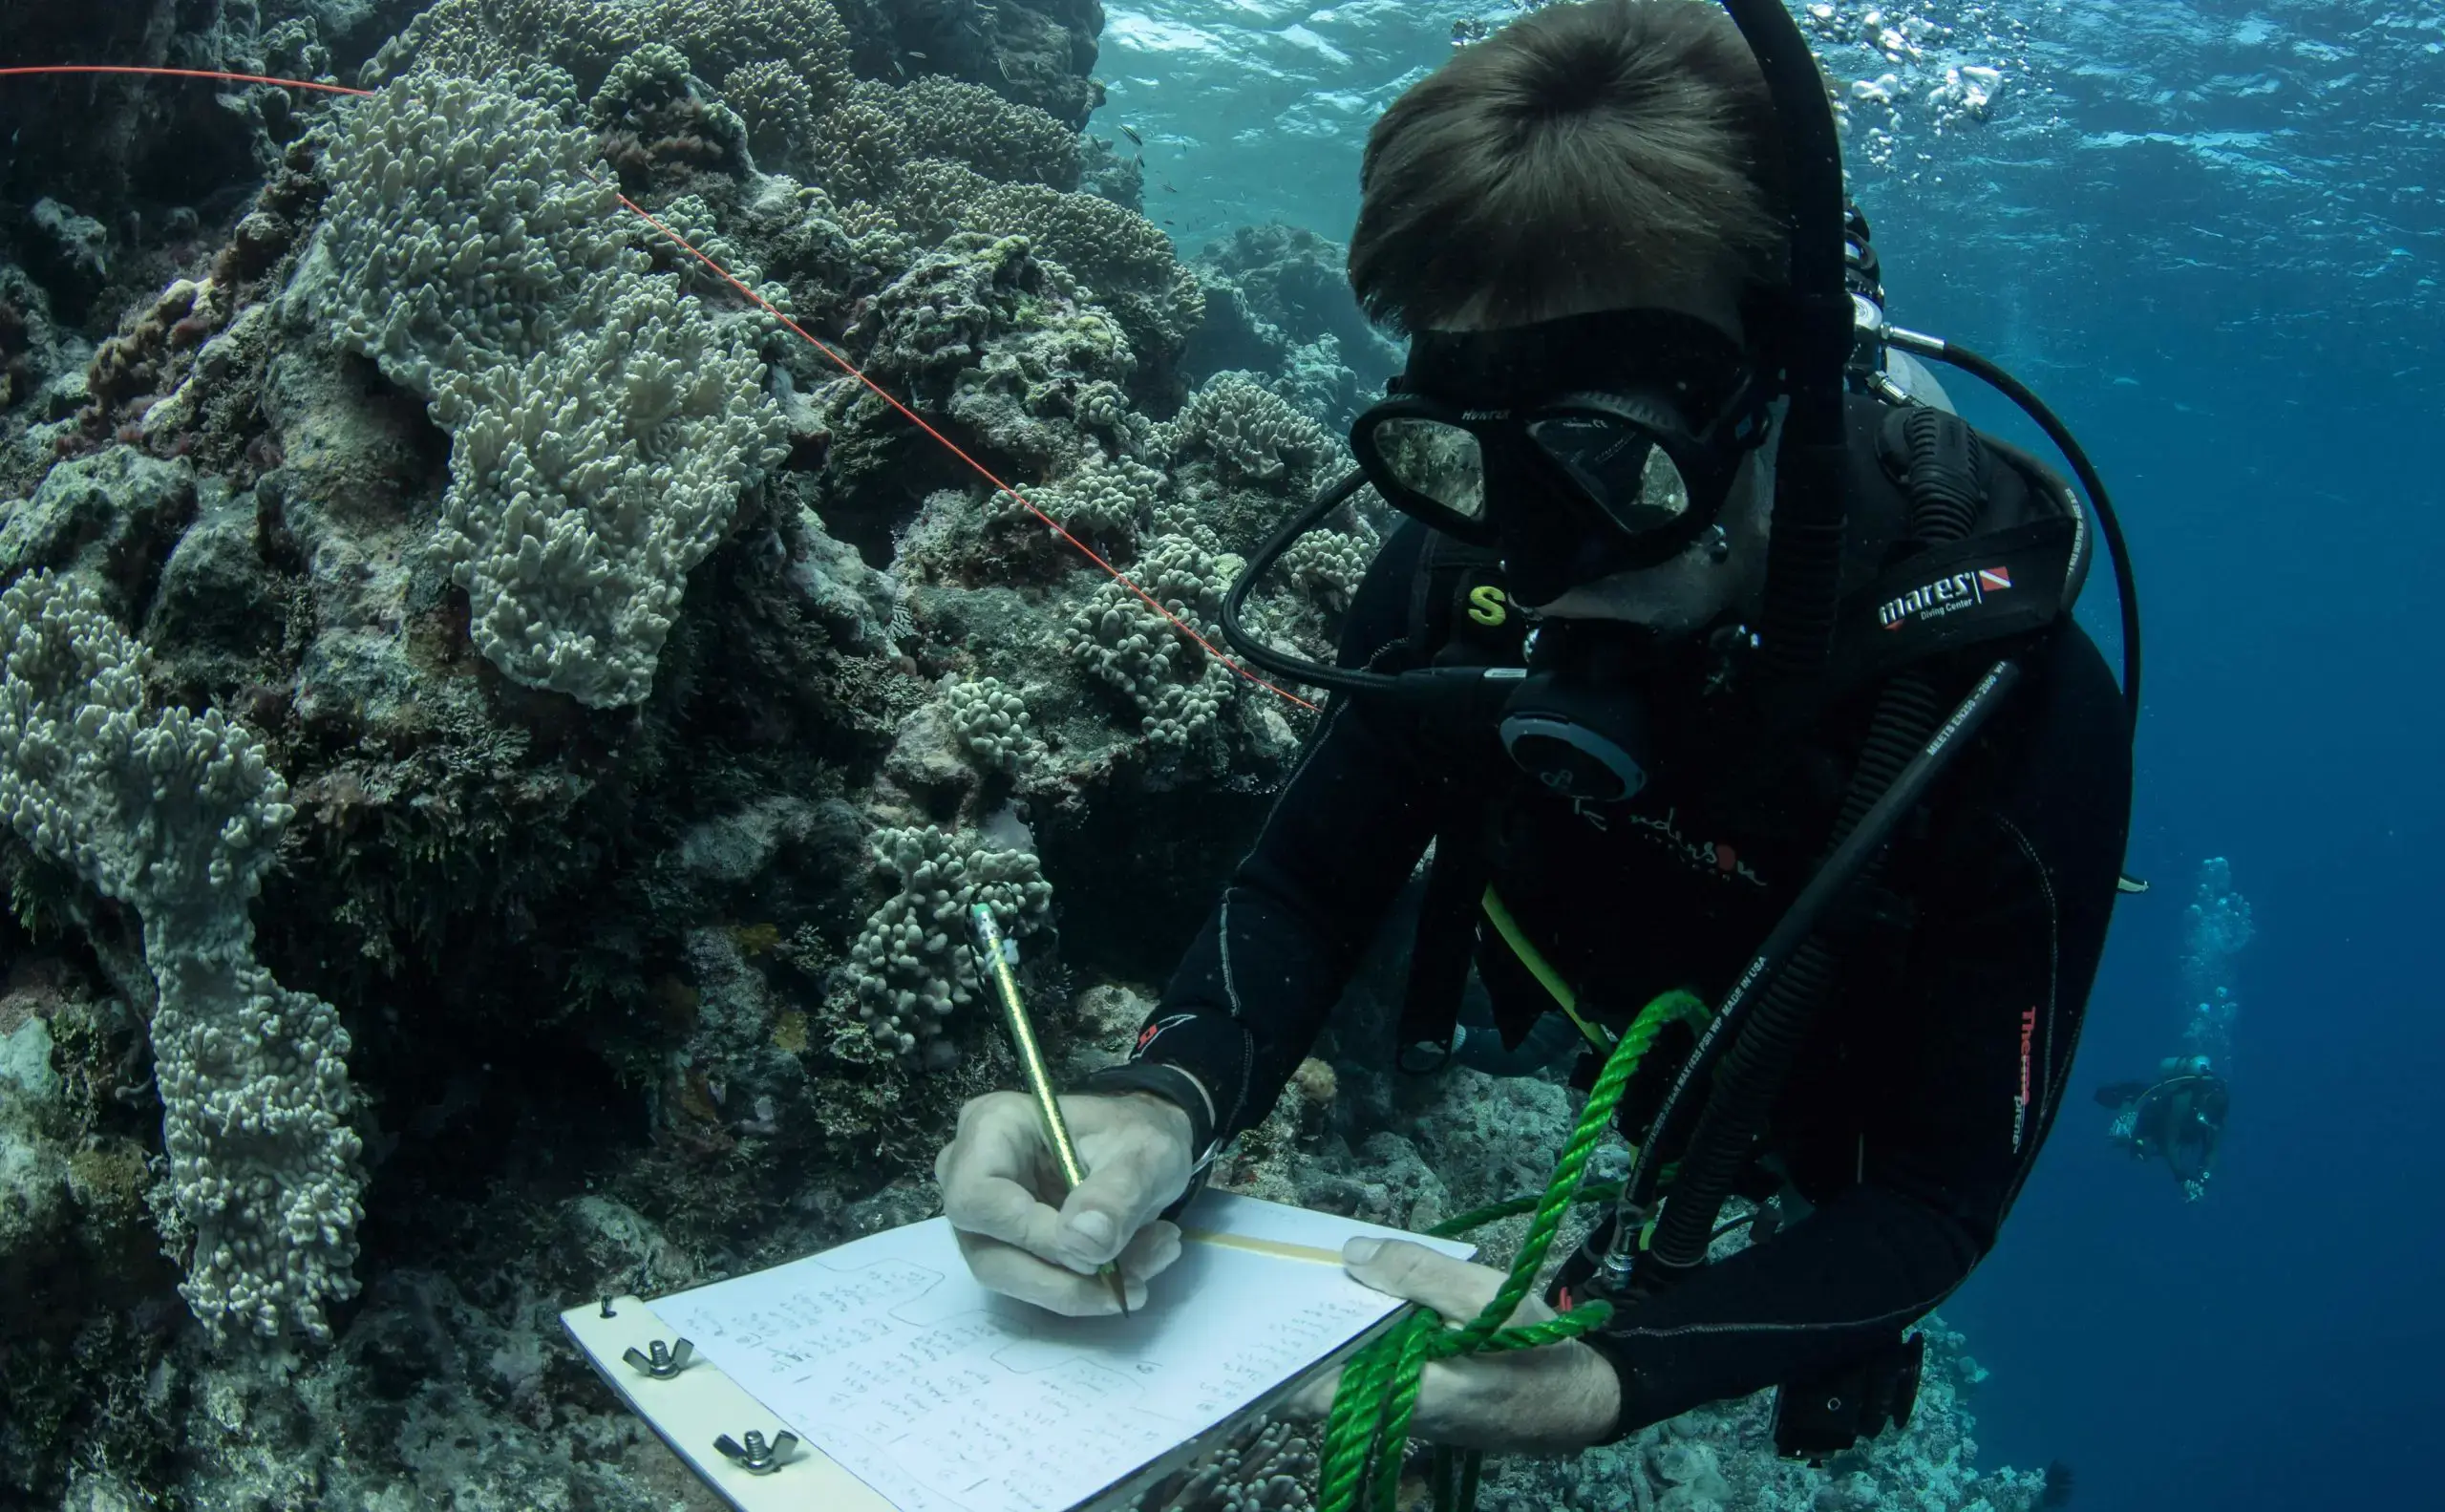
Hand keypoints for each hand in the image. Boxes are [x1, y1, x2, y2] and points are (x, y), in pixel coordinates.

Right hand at [937, 1090, 1194, 1315]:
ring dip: (1084, 1288)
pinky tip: (1135, 1269)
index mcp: (992, 1127)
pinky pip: (1034, 1286)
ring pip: (1014, 1279)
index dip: (1031, 1235)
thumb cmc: (1136, 1136)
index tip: (1097, 1252)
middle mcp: (970, 1174)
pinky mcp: (1005, 1249)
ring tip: (1151, 1261)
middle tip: (1137, 1281)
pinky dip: (1087, 1290)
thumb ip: (1117, 1194)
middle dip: (1068, 1279)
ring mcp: (984, 1218)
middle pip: (991, 1254)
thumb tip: (1083, 1242)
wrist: (1143, 1153)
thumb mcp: (1145, 1154)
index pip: (977, 1198)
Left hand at [1288, 1238, 1620, 1453]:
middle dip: (1309, 1332)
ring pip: (1351, 1376)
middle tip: (1291, 1281)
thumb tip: (1351, 1255)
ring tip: (1322, 1282)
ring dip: (1339, 1335)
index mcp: (1410, 1394)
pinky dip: (1368, 1342)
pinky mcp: (1420, 1407)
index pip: (1316, 1394)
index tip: (1265, 1314)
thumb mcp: (1486, 1296)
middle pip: (1327, 1380)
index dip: (1284, 1357)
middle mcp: (1398, 1415)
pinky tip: (1369, 1303)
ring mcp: (1407, 1416)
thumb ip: (1418, 1273)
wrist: (1580, 1400)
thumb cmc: (1538, 1349)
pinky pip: (1377, 1374)